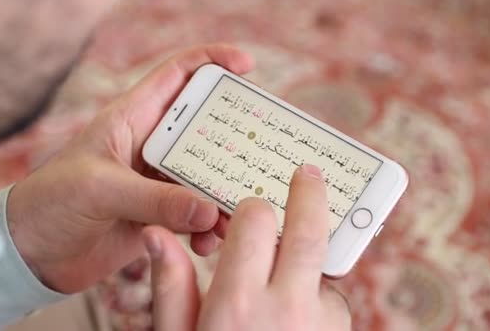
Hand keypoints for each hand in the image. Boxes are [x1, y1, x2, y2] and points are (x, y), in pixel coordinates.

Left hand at [6, 44, 254, 292]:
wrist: (30, 255)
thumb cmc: (50, 204)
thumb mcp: (99, 189)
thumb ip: (155, 199)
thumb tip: (210, 209)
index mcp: (132, 119)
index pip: (178, 75)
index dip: (213, 61)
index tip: (247, 66)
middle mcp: (150, 147)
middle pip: (205, 130)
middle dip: (234, 140)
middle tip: (259, 157)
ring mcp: (156, 183)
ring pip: (206, 178)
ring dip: (224, 194)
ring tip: (233, 215)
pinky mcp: (158, 217)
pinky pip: (196, 217)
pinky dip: (208, 228)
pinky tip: (207, 242)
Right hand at [144, 165, 351, 330]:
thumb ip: (170, 285)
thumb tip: (155, 234)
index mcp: (236, 303)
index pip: (255, 221)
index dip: (251, 208)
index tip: (250, 206)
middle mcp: (286, 309)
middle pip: (310, 230)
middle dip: (310, 195)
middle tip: (308, 174)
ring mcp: (320, 323)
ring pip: (323, 268)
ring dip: (306, 265)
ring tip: (280, 291)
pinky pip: (333, 300)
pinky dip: (316, 298)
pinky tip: (292, 320)